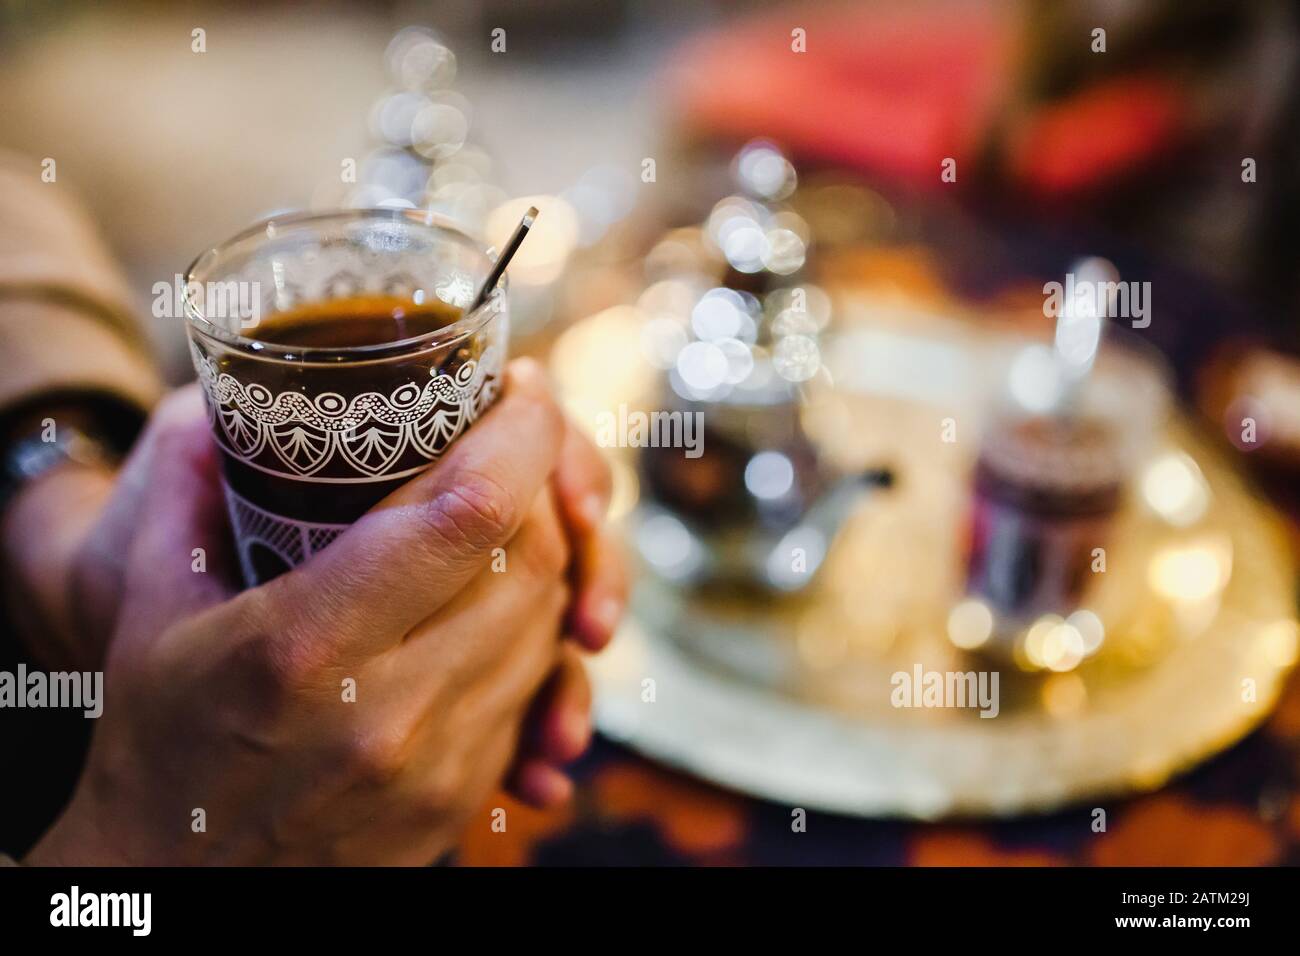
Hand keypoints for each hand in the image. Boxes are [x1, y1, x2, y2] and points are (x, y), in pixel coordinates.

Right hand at [27, 361, 619, 864]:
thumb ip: (186, 493)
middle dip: (544, 483)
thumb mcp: (147, 609)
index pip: (468, 514)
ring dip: (549, 555)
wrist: (178, 885)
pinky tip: (498, 598)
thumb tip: (223, 408)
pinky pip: (535, 688)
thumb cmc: (160, 743)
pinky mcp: (460, 797)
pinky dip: (535, 629)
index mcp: (306, 646)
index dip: (522, 434)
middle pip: (531, 562)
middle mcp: (389, 710)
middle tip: (518, 438)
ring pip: (547, 626)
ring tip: (511, 509)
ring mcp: (436, 765)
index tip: (524, 388)